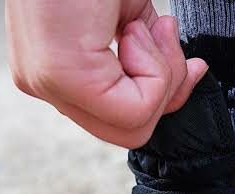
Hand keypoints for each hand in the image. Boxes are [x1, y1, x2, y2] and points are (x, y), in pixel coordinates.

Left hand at [5, 0, 207, 147]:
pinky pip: (133, 110)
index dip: (163, 95)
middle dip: (164, 91)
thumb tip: (189, 79)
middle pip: (130, 134)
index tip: (183, 54)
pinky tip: (135, 27)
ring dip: (160, 75)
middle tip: (164, 35)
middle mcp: (45, 84)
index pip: (121, 119)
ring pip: (134, 128)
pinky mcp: (62, 77)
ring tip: (145, 25)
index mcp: (57, 70)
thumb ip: (150, 60)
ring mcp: (48, 84)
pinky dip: (154, 70)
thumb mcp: (132, 17)